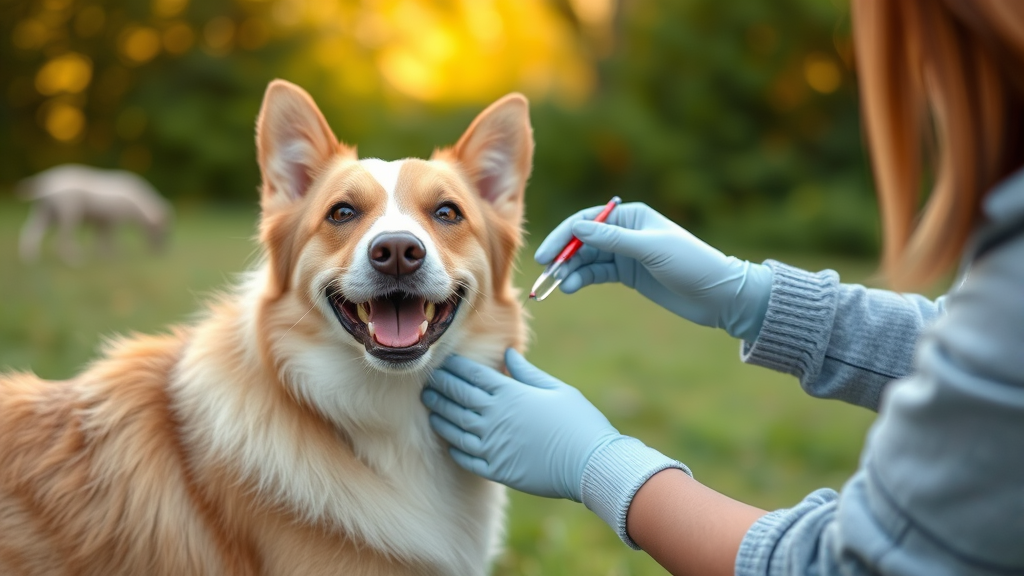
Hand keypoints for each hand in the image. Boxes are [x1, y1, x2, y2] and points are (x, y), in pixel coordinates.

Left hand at [422, 349, 620, 501]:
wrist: (590, 464)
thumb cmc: (578, 421)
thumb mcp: (556, 389)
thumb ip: (526, 373)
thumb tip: (507, 354)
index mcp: (509, 393)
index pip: (471, 376)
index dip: (454, 368)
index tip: (443, 363)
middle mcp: (494, 417)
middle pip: (457, 398)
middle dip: (440, 388)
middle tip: (427, 384)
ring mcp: (492, 445)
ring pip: (455, 428)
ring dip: (440, 416)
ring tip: (431, 409)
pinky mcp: (496, 470)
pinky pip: (466, 458)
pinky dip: (455, 448)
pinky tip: (450, 443)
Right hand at [535, 202, 771, 341]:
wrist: (718, 296)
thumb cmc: (691, 264)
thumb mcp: (650, 249)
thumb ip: (612, 238)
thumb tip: (577, 226)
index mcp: (631, 215)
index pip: (587, 220)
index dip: (564, 236)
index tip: (546, 254)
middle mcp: (625, 231)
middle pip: (583, 240)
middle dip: (564, 255)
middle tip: (547, 273)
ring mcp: (625, 254)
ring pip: (587, 260)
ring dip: (571, 271)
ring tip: (562, 286)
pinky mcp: (627, 275)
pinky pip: (597, 274)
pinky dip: (582, 280)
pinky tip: (571, 288)